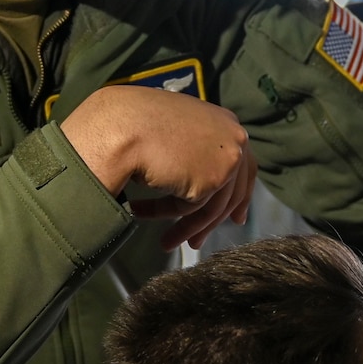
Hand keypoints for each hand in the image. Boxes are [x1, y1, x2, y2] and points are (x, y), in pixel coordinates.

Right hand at [60, 85, 256, 250]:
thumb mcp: (175, 132)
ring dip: (189, 227)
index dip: (238, 193)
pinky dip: (174, 221)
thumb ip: (193, 150)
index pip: (242, 163)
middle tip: (198, 240)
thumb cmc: (134, 122)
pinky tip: (147, 218)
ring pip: (213, 205)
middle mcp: (233, 137)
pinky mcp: (214, 179)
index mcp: (225, 121)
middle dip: (212, 220)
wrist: (120, 126)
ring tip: (167, 242)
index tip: (234, 217)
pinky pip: (195, 209)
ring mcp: (228, 158)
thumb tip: (195, 176)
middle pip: (232, 189)